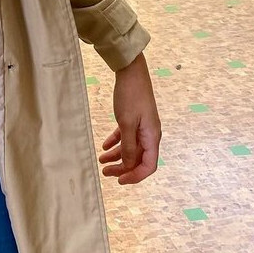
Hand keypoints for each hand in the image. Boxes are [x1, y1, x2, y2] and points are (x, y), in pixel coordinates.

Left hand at [99, 53, 161, 184]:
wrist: (131, 72)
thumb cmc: (130, 96)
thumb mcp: (127, 123)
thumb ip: (128, 146)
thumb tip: (129, 165)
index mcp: (152, 137)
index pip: (149, 166)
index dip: (135, 176)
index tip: (119, 180)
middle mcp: (149, 134)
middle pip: (138, 159)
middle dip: (123, 168)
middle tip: (105, 172)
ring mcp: (142, 126)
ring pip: (131, 148)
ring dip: (117, 156)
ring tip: (101, 161)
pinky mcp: (134, 119)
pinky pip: (126, 136)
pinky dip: (116, 142)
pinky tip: (104, 147)